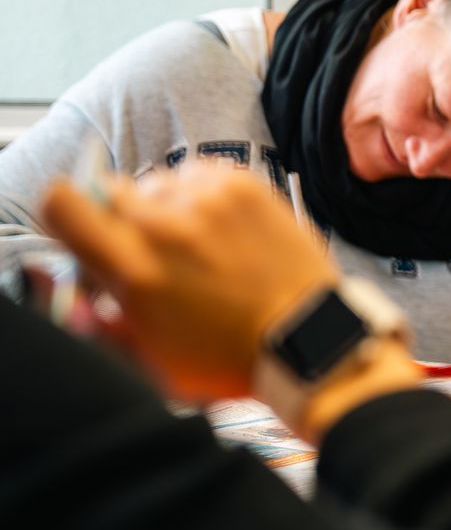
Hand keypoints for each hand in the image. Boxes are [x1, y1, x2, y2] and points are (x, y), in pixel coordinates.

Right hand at [40, 162, 338, 402]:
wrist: (306, 336)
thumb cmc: (230, 356)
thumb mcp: (150, 357)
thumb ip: (105, 316)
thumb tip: (83, 286)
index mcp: (134, 270)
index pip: (63, 204)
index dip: (67, 214)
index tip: (83, 229)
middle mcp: (167, 228)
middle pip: (111, 192)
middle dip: (121, 219)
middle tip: (150, 249)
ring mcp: (209, 201)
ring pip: (158, 182)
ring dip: (166, 207)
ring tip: (196, 242)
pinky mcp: (244, 186)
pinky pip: (199, 173)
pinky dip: (202, 194)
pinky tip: (220, 226)